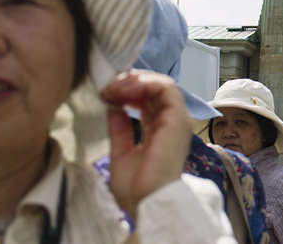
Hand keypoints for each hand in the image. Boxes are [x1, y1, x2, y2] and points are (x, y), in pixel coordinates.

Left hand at [101, 70, 192, 218]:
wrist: (146, 202)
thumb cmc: (137, 187)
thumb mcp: (120, 151)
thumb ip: (119, 128)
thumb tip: (113, 106)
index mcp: (159, 129)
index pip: (147, 99)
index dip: (127, 91)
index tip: (105, 93)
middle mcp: (171, 121)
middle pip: (153, 88)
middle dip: (128, 82)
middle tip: (107, 86)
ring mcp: (176, 118)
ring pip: (161, 83)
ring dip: (135, 80)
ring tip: (114, 87)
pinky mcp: (177, 118)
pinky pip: (166, 88)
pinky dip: (145, 83)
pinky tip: (126, 90)